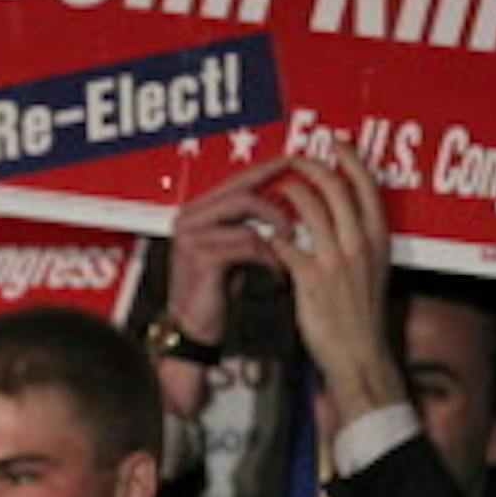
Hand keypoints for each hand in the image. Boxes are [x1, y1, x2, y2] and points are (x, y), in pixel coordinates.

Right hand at [158, 157, 293, 417]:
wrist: (195, 329)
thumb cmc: (217, 291)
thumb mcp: (235, 250)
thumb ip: (249, 223)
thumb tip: (287, 199)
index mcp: (196, 212)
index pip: (237, 180)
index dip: (270, 171)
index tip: (300, 167)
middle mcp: (189, 218)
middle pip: (241, 190)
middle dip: (279, 197)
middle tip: (306, 205)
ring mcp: (191, 236)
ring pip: (245, 210)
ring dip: (277, 225)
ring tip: (291, 242)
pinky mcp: (201, 258)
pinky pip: (247, 242)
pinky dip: (269, 254)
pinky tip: (277, 270)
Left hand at [267, 142, 406, 427]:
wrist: (358, 356)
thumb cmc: (362, 316)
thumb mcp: (374, 272)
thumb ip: (363, 242)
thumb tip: (348, 218)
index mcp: (378, 239)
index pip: (368, 185)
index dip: (350, 159)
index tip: (335, 144)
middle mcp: (360, 244)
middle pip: (335, 187)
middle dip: (311, 165)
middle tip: (293, 159)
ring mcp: (336, 260)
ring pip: (308, 207)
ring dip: (286, 193)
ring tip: (273, 191)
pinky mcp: (311, 279)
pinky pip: (285, 244)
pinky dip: (272, 235)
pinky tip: (263, 235)